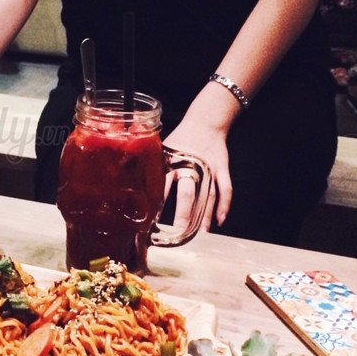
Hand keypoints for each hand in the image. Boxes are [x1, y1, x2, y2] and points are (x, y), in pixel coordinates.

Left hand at [163, 115, 230, 233]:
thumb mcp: (162, 148)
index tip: (153, 219)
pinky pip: (226, 189)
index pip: (163, 185)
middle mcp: (192, 165)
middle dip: (184, 213)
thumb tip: (130, 178)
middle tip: (179, 231)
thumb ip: (152, 165)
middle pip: (187, 193)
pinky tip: (220, 220)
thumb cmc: (181, 138)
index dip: (158, 202)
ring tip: (200, 233)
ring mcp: (209, 167)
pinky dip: (224, 205)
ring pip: (208, 195)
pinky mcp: (222, 168)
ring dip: (205, 215)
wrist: (205, 122)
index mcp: (173, 161)